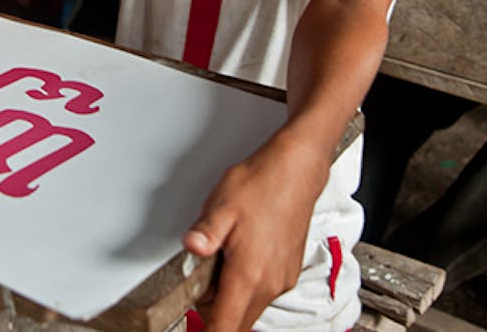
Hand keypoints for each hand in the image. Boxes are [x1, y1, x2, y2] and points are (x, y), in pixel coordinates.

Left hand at [182, 134, 330, 331]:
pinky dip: (247, 285)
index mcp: (249, 274)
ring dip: (231, 296)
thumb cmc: (262, 184)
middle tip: (203, 276)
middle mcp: (269, 284)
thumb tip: (190, 248)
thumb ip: (204, 235)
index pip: (225, 326)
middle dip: (214, 309)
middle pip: (236, 321)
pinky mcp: (288, 273)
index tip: (196, 329)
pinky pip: (262, 293)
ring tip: (224, 257)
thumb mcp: (221, 206)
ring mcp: (282, 280)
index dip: (207, 331)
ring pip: (249, 308)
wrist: (296, 170)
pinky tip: (241, 254)